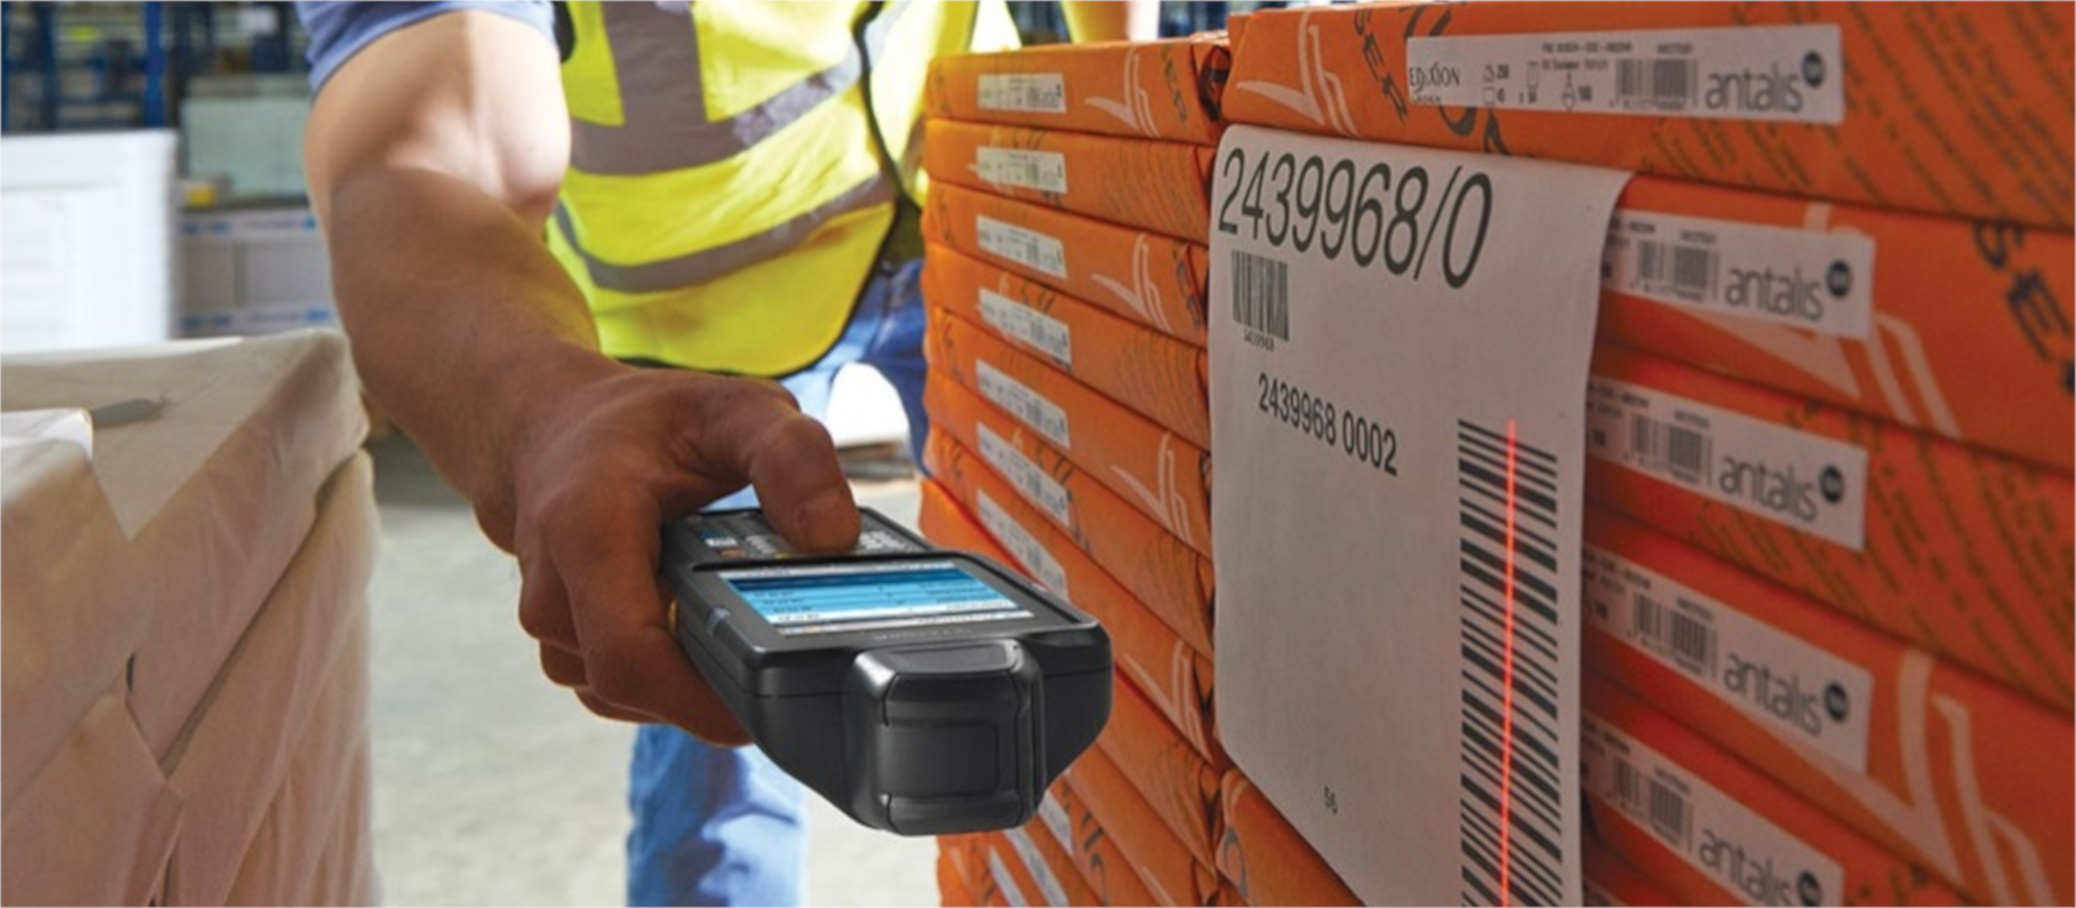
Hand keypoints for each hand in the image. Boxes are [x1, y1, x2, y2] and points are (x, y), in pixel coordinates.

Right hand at [484, 362, 859, 742]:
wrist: (550, 428)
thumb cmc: (643, 422)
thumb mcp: (734, 410)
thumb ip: (790, 456)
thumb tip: (833, 535)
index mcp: (586, 531)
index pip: (630, 657)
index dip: (699, 702)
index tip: (766, 709)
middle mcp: (554, 589)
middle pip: (634, 686)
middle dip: (711, 686)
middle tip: (782, 655)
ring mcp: (554, 626)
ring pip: (629, 695)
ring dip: (691, 680)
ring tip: (742, 627)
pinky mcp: (568, 646)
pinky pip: (624, 687)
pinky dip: (671, 672)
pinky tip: (707, 631)